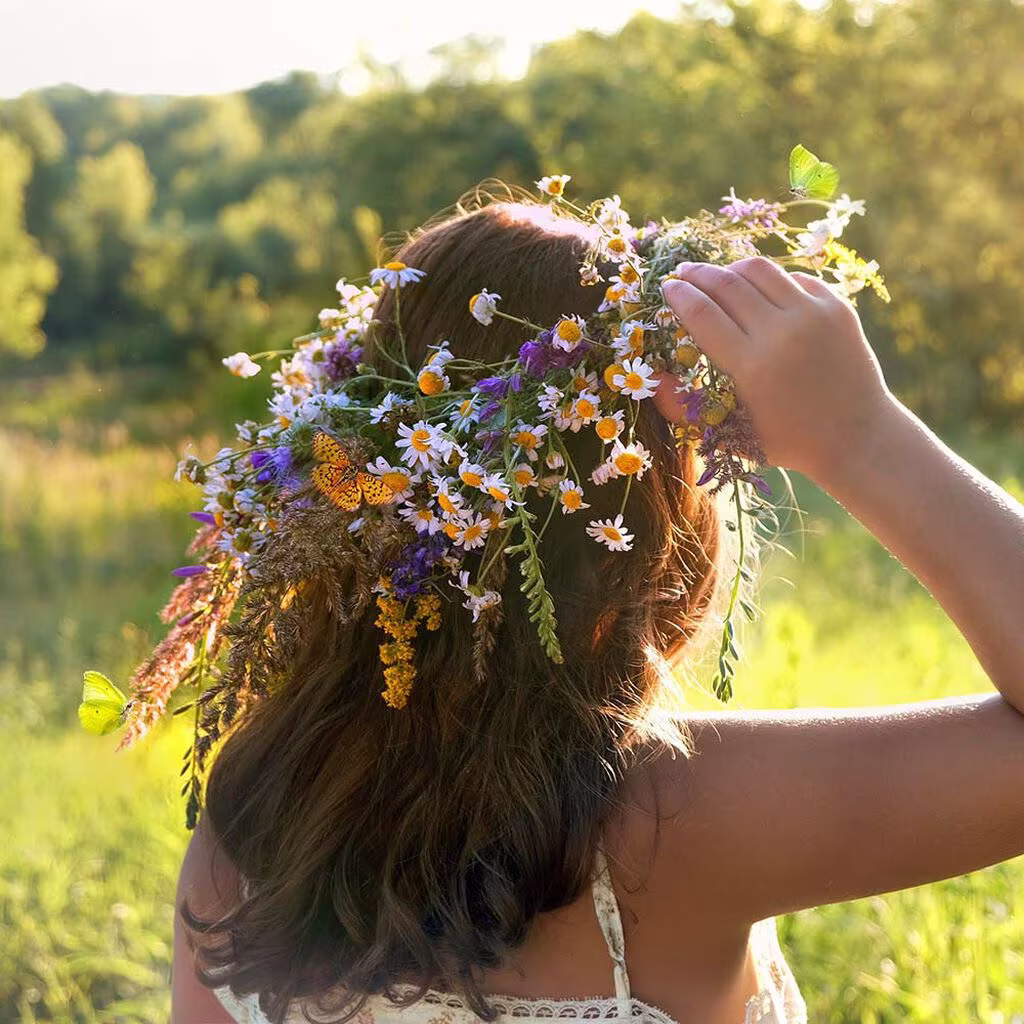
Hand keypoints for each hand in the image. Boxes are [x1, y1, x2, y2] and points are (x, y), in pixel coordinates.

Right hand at [656, 257, 894, 482]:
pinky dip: (770, 281)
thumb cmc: (784, 441)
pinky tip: (758, 291)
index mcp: (750, 366)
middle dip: (697, 273)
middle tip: (682, 271)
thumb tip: (653, 378)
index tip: (667, 287)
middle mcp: (780, 333)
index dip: (680, 295)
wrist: (856, 437)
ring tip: (718, 275)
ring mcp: (812, 315)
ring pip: (759, 270)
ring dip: (731, 268)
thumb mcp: (729, 435)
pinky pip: (793, 279)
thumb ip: (684, 409)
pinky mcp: (836, 307)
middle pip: (726, 284)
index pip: (702, 313)